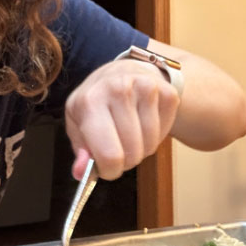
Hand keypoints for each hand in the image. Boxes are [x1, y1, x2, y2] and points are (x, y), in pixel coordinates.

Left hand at [65, 59, 179, 179]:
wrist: (123, 72)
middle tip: (119, 149)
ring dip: (142, 149)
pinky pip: (164, 133)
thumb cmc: (97, 102)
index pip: (109, 154)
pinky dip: (156, 137)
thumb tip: (81, 173)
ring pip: (150, 145)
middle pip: (132, 153)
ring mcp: (146, 88)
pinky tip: (144, 123)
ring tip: (131, 134)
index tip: (108, 168)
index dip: (110, 171)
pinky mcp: (167, 92)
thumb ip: (80, 151)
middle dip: (126, 161)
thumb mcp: (78, 123)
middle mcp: (118, 89)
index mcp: (90, 101)